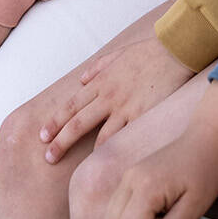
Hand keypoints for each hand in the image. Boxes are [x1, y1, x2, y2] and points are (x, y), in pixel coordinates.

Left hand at [40, 32, 194, 162]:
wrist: (174, 50)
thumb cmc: (148, 51)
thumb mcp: (118, 53)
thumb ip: (99, 66)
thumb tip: (82, 79)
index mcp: (102, 81)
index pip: (72, 105)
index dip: (56, 121)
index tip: (43, 136)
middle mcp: (109, 95)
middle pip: (78, 123)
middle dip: (60, 141)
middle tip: (48, 158)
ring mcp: (125, 107)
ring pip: (99, 135)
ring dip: (84, 152)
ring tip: (77, 169)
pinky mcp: (142, 115)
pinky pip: (124, 136)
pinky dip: (114, 149)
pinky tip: (106, 162)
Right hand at [106, 84, 217, 218]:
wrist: (208, 139)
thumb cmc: (206, 172)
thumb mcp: (196, 206)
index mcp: (145, 186)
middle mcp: (130, 179)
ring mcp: (128, 176)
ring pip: (112, 217)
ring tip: (163, 217)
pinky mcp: (130, 176)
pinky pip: (118, 206)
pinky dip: (131, 216)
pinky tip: (158, 209)